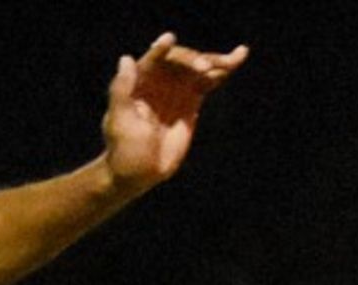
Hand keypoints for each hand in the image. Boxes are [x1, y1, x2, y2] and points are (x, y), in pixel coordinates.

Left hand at [102, 33, 248, 189]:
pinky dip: (222, 71)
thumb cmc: (124, 150)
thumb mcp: (120, 121)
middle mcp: (158, 82)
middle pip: (179, 61)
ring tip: (233, 58)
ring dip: (215, 60)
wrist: (139, 172)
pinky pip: (208, 81)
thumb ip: (121, 90)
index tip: (169, 39)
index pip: (151, 61)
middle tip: (204, 67)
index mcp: (138, 84)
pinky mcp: (191, 101)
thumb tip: (126, 59)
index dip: (160, 49)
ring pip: (197, 69)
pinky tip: (237, 59)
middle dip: (193, 59)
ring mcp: (176, 90)